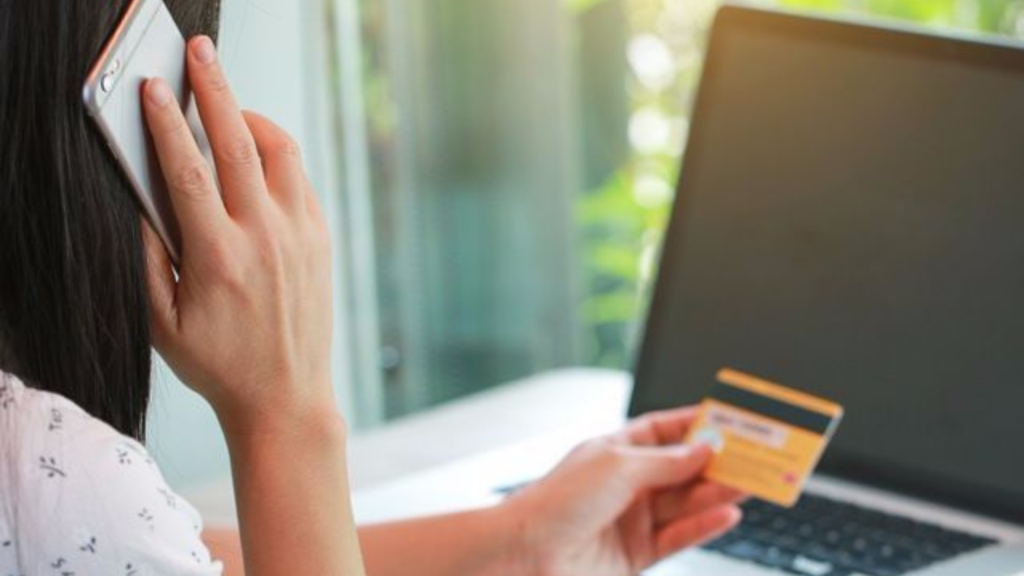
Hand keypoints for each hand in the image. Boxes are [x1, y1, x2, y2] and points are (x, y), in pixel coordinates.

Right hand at [142, 36, 335, 431]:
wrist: (286, 396)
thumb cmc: (219, 364)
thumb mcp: (162, 321)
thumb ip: (150, 256)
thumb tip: (145, 199)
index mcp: (220, 257)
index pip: (189, 171)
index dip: (167, 123)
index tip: (151, 88)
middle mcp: (266, 238)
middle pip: (239, 143)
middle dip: (214, 90)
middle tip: (198, 53)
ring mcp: (301, 235)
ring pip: (281, 152)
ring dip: (251, 118)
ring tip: (226, 107)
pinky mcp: (322, 239)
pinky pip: (300, 178)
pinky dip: (276, 155)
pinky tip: (254, 156)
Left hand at [506, 408, 743, 575]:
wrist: (525, 555)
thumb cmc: (556, 502)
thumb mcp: (617, 466)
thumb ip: (665, 461)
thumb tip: (704, 450)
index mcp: (614, 451)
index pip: (663, 431)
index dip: (696, 426)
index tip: (731, 421)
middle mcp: (625, 484)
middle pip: (681, 470)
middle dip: (717, 463)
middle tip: (755, 457)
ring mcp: (631, 519)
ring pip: (685, 503)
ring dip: (718, 493)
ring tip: (751, 484)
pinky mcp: (637, 554)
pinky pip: (679, 536)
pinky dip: (705, 525)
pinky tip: (727, 514)